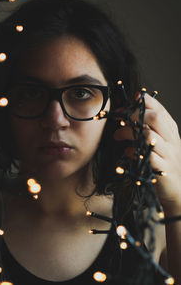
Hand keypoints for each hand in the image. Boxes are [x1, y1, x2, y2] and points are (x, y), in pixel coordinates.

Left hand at [114, 93, 180, 210]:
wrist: (179, 191)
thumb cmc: (164, 164)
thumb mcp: (159, 144)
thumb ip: (147, 131)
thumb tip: (127, 117)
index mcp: (171, 132)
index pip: (160, 109)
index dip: (144, 102)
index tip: (129, 102)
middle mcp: (172, 140)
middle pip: (155, 117)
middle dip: (133, 114)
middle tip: (119, 119)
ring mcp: (169, 155)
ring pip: (149, 135)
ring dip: (129, 132)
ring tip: (117, 135)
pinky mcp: (163, 170)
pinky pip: (148, 156)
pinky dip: (133, 152)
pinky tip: (126, 152)